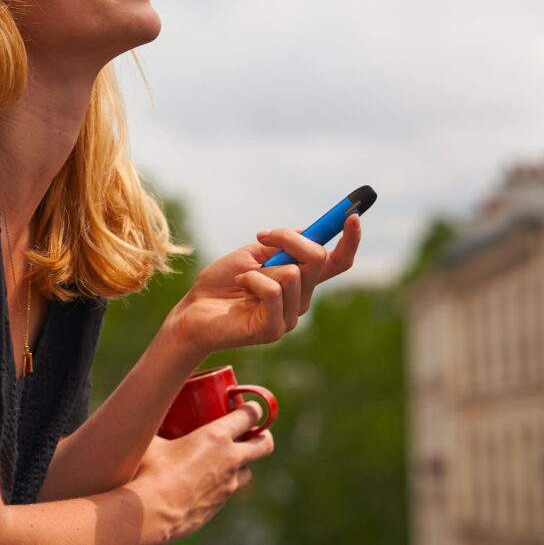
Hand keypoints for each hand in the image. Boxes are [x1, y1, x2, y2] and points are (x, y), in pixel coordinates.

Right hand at [130, 402, 274, 544]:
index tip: (249, 407)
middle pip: (264, 444)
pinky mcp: (220, 505)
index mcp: (216, 437)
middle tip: (249, 432)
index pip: (250, 416)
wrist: (151, 514)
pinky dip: (223, 484)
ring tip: (225, 459)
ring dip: (242, 463)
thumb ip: (153, 426)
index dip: (253, 409)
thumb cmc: (149, 472)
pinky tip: (205, 482)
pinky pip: (229, 490)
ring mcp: (228, 485)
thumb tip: (143, 416)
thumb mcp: (151, 440)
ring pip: (249, 471)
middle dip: (261, 435)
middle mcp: (229, 459)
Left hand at [166, 213, 360, 356]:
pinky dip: (252, 280)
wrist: (191, 312)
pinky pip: (272, 290)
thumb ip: (281, 246)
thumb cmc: (220, 284)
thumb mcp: (252, 254)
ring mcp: (289, 317)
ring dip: (260, 268)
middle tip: (261, 236)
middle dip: (289, 239)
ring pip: (293, 274)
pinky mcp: (273, 329)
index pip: (336, 263)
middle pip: (316, 258)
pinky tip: (240, 288)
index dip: (349, 241)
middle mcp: (300, 300)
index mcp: (300, 282)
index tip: (352, 215)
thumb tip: (308, 232)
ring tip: (242, 280)